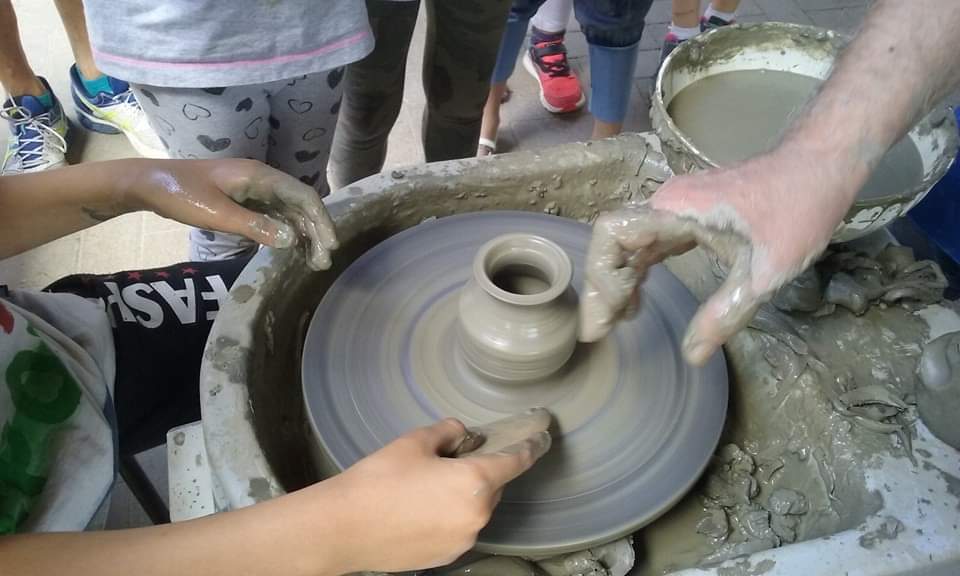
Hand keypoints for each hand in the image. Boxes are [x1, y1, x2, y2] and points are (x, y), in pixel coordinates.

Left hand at [125, 159, 337, 269]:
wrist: (148, 185)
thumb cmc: (179, 195)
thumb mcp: (216, 214)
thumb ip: (253, 226)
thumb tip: (290, 239)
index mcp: (258, 176)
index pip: (303, 195)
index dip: (321, 219)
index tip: (330, 244)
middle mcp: (262, 180)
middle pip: (300, 205)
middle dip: (315, 232)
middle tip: (322, 261)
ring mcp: (254, 190)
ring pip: (289, 212)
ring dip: (303, 235)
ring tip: (312, 261)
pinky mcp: (245, 200)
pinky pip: (274, 216)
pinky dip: (286, 232)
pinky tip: (291, 250)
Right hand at [327, 415, 550, 572]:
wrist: (343, 527)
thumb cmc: (378, 481)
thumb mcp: (415, 442)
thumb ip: (448, 432)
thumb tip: (461, 434)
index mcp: (475, 482)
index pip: (516, 461)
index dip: (531, 445)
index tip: (541, 436)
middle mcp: (477, 515)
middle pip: (492, 486)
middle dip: (478, 471)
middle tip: (447, 460)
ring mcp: (463, 540)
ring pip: (474, 508)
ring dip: (460, 495)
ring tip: (422, 487)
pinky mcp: (446, 556)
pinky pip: (458, 528)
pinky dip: (448, 515)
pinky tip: (417, 508)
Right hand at [579, 148, 859, 364]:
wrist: (821, 163)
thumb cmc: (797, 207)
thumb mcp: (764, 271)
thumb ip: (724, 315)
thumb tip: (692, 357)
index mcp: (675, 209)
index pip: (611, 235)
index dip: (600, 278)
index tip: (608, 320)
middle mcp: (667, 202)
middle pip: (612, 240)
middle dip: (603, 287)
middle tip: (602, 331)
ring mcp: (676, 205)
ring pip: (628, 241)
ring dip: (618, 279)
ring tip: (619, 320)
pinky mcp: (689, 212)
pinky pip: (648, 240)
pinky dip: (637, 269)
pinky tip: (640, 296)